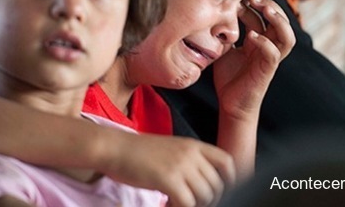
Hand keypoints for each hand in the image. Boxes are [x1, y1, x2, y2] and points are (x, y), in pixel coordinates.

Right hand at [99, 130, 235, 206]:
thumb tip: (203, 183)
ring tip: (175, 203)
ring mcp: (181, 165)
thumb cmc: (138, 152)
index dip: (230, 181)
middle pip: (217, 185)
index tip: (220, 193)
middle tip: (189, 203)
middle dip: (207, 201)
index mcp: (193, 145)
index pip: (226, 162)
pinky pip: (187, 203)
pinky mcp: (169, 179)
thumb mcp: (171, 149)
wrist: (114, 148)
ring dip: (193, 206)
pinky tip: (166, 204)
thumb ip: (189, 161)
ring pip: (204, 196)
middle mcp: (191, 153)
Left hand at [213, 0, 294, 119]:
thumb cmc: (229, 76)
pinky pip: (273, 54)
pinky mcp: (266, 71)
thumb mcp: (224, 48)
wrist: (230, 104)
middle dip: (270, 5)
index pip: (265, 16)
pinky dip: (264, 43)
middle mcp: (268, 47)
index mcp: (260, 40)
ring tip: (264, 9)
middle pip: (282, 21)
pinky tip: (251, 36)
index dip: (255, 4)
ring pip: (287, 37)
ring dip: (278, 20)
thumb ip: (225, 33)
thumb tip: (216, 13)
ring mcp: (269, 59)